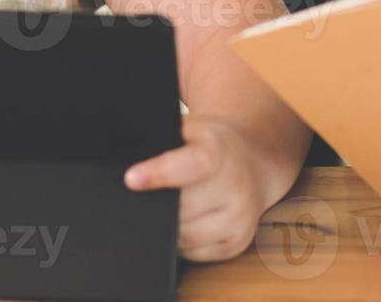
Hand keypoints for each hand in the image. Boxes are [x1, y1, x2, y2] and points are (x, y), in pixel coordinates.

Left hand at [122, 115, 273, 261]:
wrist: (255, 160)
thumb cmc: (212, 144)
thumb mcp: (191, 128)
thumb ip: (162, 141)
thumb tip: (126, 161)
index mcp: (220, 151)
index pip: (192, 165)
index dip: (160, 173)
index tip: (131, 179)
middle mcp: (235, 185)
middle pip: (181, 208)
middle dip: (157, 204)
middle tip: (141, 196)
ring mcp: (239, 218)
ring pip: (184, 235)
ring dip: (168, 226)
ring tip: (167, 206)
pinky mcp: (236, 243)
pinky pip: (194, 252)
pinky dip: (182, 241)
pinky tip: (185, 220)